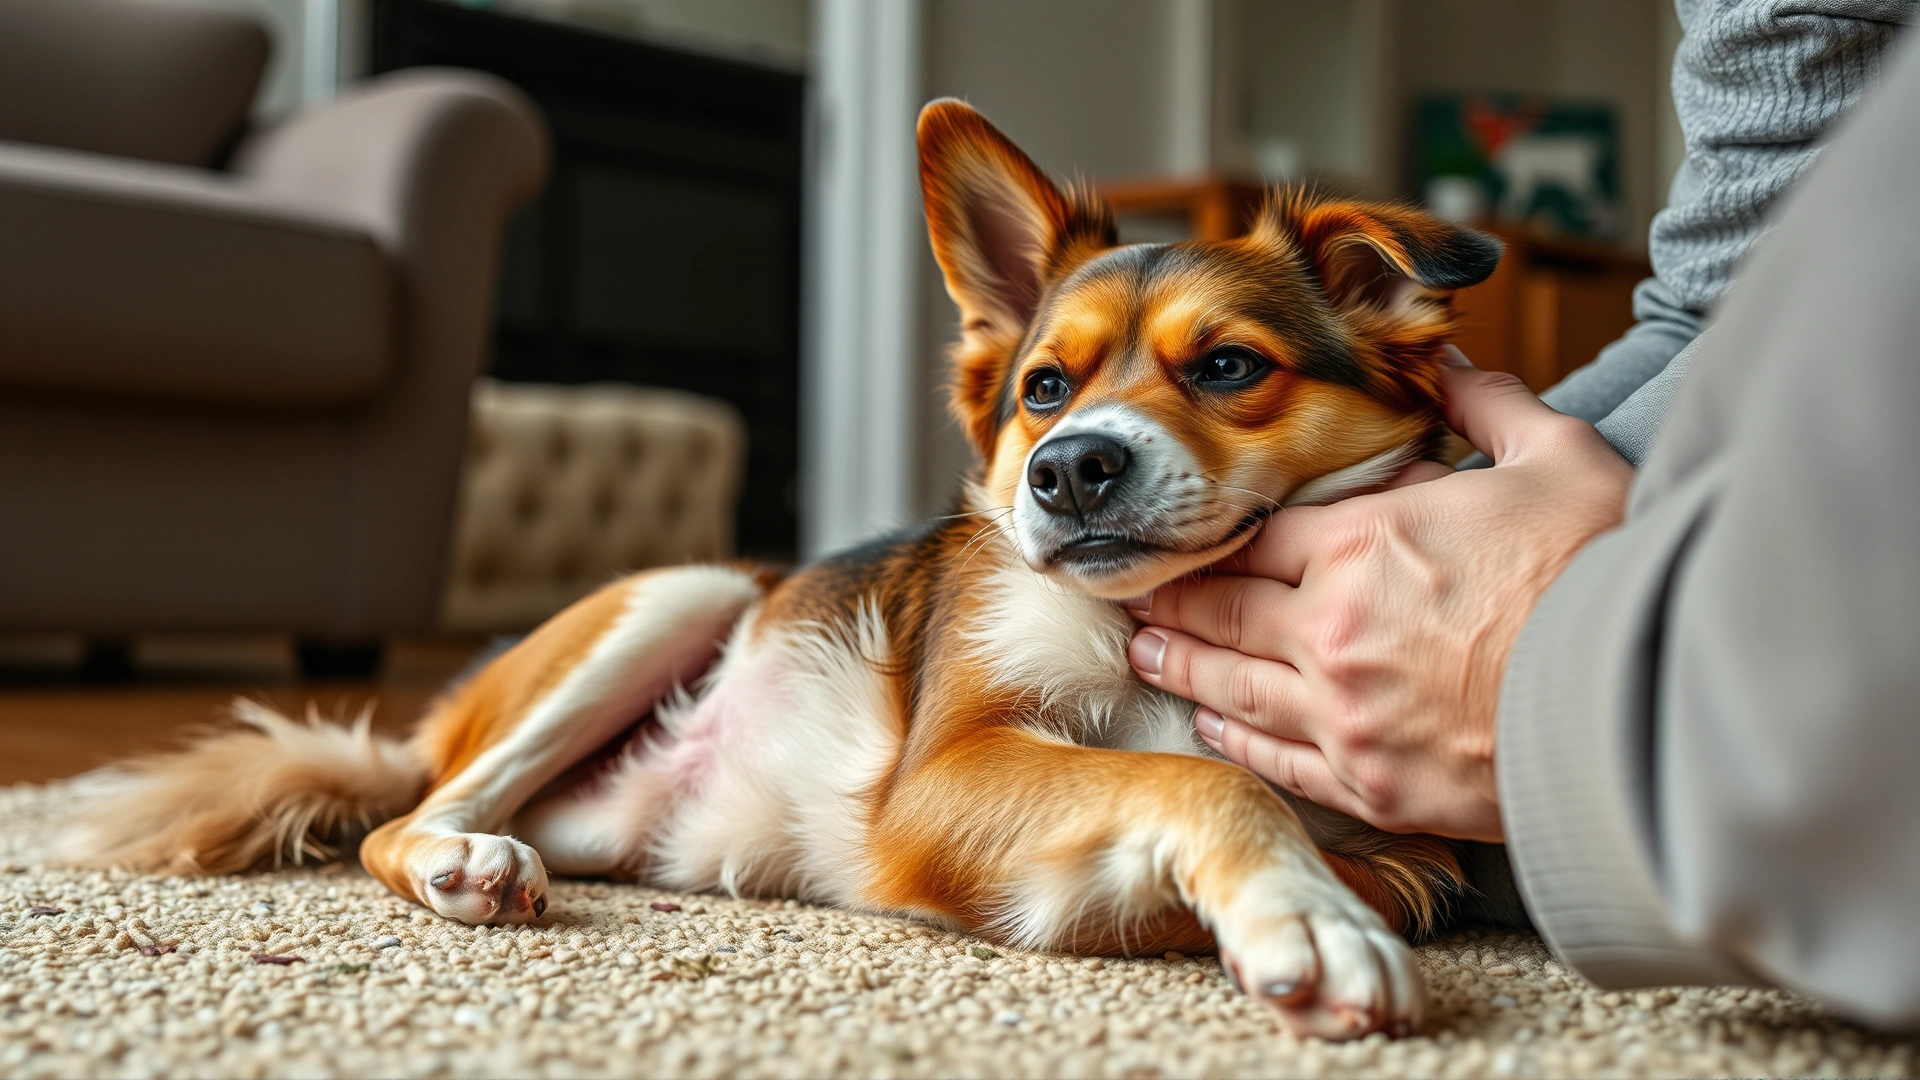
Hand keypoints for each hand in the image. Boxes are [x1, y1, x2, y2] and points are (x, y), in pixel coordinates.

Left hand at [1126, 351, 1630, 840]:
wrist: (1651, 707)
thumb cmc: (1607, 575)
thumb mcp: (1559, 462)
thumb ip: (1489, 407)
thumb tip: (1449, 359)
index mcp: (1363, 547)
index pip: (1253, 537)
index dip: (1209, 534)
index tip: (1175, 532)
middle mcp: (1331, 634)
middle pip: (1221, 609)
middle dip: (1172, 597)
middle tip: (1132, 592)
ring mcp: (1344, 718)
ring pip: (1229, 687)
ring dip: (1181, 664)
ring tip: (1146, 652)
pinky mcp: (1372, 788)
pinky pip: (1276, 760)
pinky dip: (1234, 738)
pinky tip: (1210, 723)